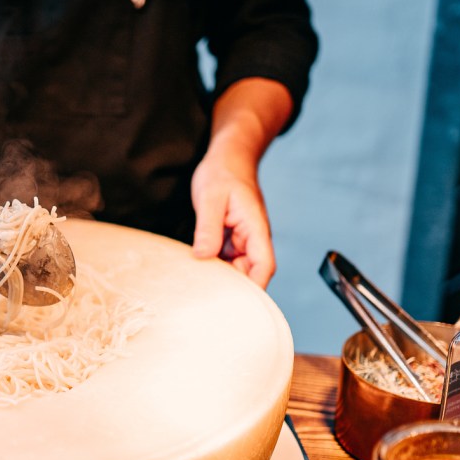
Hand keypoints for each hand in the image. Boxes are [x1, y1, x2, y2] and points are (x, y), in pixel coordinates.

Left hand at [191, 77, 293, 288]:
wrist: (228, 157)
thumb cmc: (223, 172)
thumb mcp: (210, 197)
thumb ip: (208, 228)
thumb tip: (203, 256)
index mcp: (255, 229)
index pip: (263, 266)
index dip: (254, 287)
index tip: (236, 303)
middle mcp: (252, 238)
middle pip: (249, 274)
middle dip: (232, 288)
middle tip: (205, 299)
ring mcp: (241, 240)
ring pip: (235, 269)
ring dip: (219, 278)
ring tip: (197, 289)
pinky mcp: (229, 240)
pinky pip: (224, 260)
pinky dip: (212, 267)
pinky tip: (196, 272)